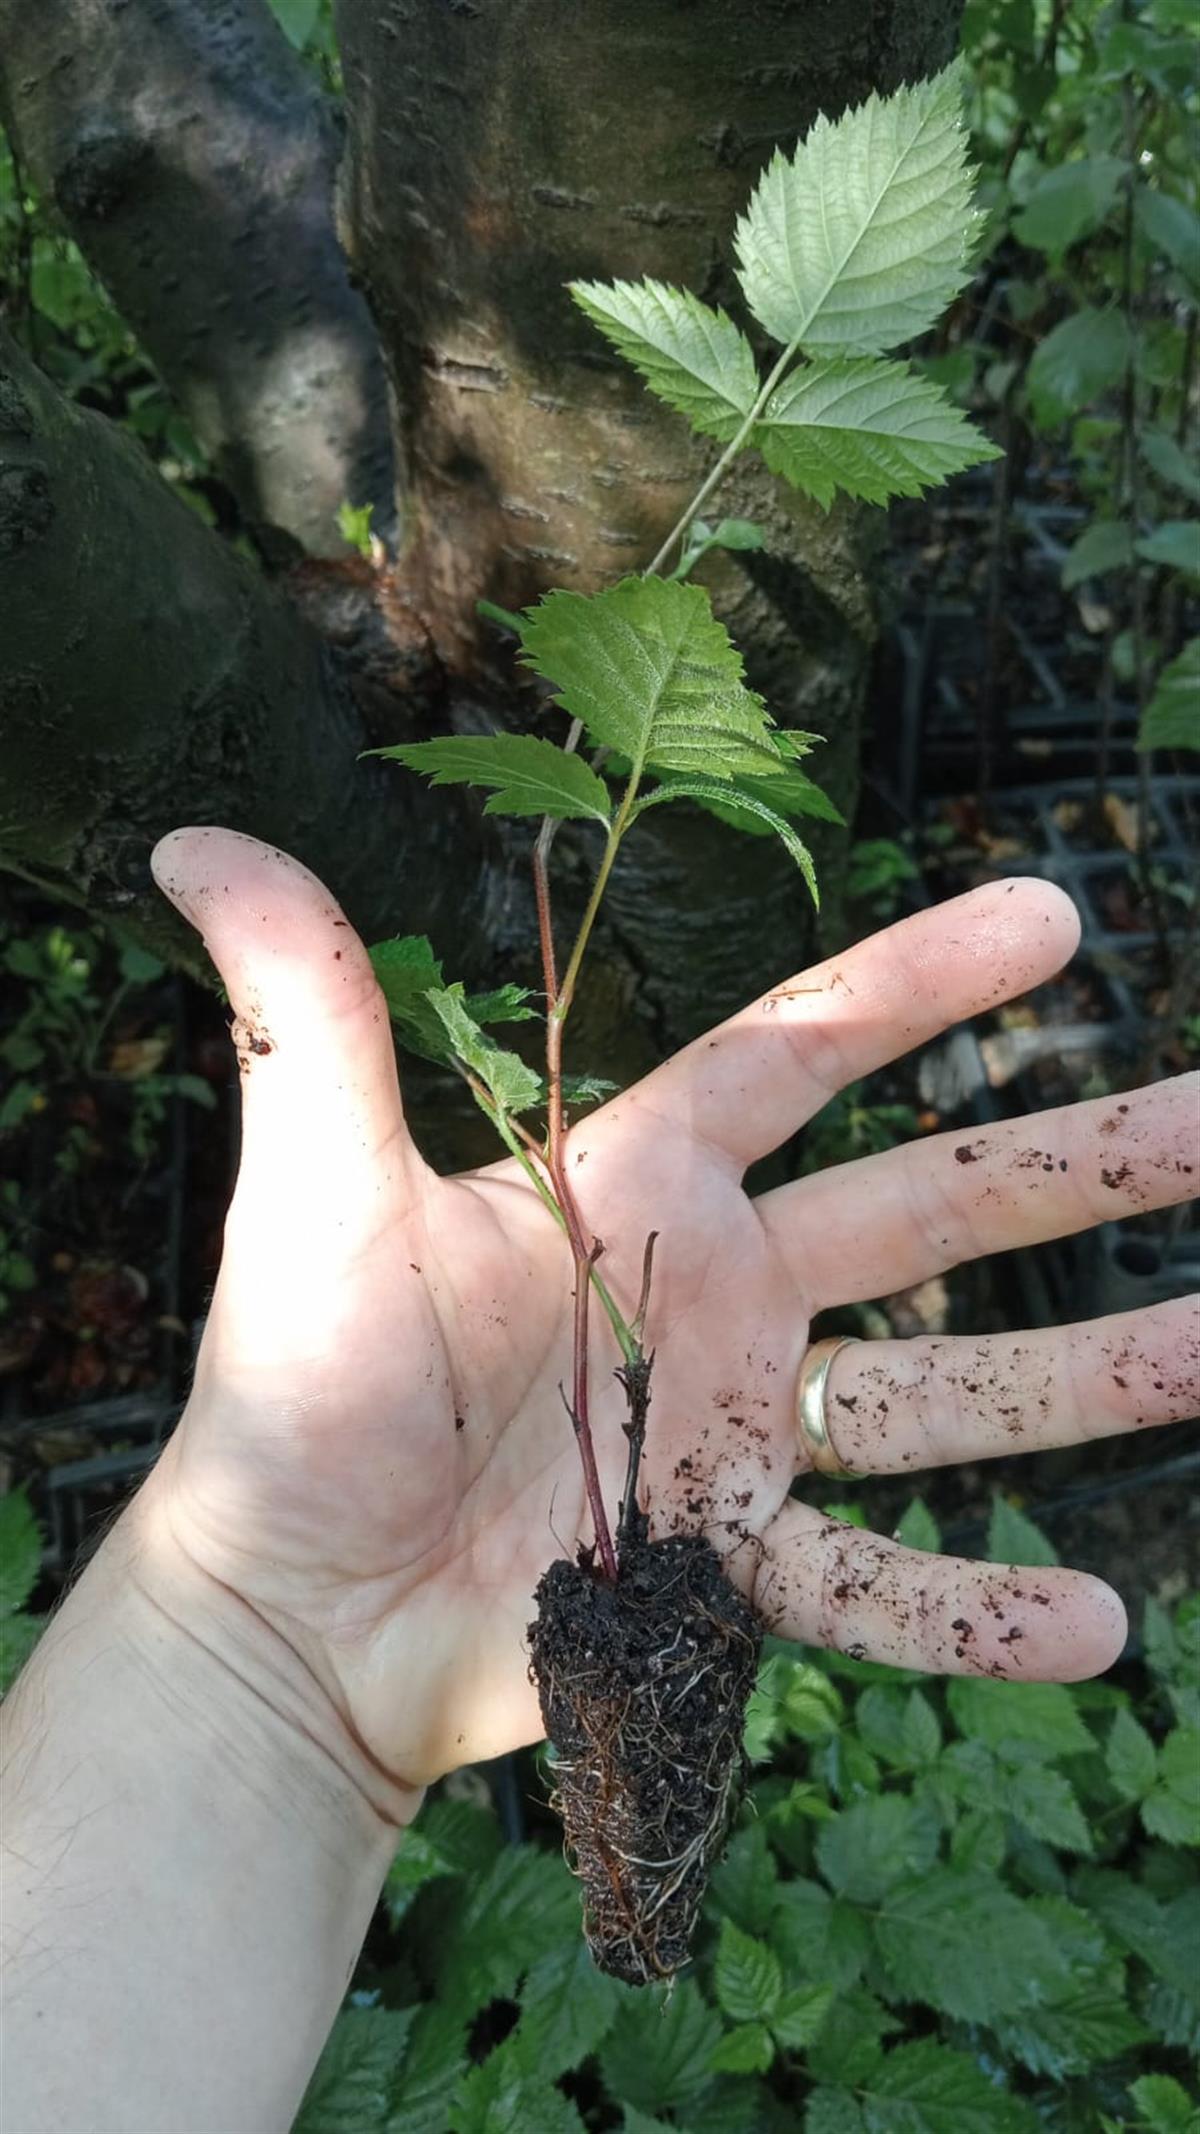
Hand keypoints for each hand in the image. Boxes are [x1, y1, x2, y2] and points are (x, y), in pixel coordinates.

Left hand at [147, 828, 1197, 1788]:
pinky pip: (875, 1592)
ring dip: (1088, 1378)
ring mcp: (732, 1435)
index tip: (1057, 916)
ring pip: (944, 1394)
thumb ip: (301, 1013)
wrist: (287, 1611)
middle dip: (1080, 1160)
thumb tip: (193, 836)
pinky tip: (1096, 1630)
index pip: (802, 1049)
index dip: (923, 981)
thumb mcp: (313, 1191)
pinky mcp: (725, 1570)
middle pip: (929, 1210)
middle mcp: (712, 1295)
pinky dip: (974, 1614)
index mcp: (636, 1183)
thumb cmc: (294, 1391)